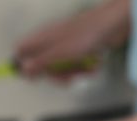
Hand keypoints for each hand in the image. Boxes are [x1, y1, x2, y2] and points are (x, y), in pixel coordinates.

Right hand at [14, 0, 129, 79]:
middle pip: (44, 63)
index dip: (25, 65)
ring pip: (63, 66)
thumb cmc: (86, 35)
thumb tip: (23, 69)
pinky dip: (86, 67)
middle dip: (58, 75)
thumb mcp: (61, 54)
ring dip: (76, 72)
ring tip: (87, 69)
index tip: (35, 79)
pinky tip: (95, 64)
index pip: (23, 49)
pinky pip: (78, 63)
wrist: (113, 24)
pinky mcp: (82, 48)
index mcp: (43, 37)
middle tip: (69, 78)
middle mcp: (53, 39)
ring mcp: (67, 43)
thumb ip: (41, 62)